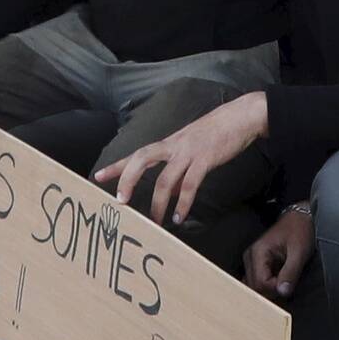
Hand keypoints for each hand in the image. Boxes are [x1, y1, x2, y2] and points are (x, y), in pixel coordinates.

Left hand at [99, 91, 269, 223]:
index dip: (116, 166)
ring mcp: (188, 152)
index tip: (97, 177)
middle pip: (142, 158)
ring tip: (156, 223)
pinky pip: (190, 185)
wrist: (241, 116)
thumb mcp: (191, 146)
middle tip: (120, 201)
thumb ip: (177, 167)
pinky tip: (180, 216)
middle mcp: (173, 146)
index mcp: (168, 143)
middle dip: (128, 179)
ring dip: (158, 203)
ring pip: (165, 179)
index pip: (136, 154)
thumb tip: (170, 191)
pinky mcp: (205, 159)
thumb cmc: (216, 132)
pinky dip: (183, 203)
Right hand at [245, 206, 315, 298]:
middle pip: (254, 287)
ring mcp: (252, 261)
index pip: (259, 283)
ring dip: (269, 290)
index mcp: (258, 252)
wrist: (298, 218)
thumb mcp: (299, 252)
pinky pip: (257, 281)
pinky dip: (267, 286)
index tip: (288, 285)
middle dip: (271, 291)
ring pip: (254, 286)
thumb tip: (283, 292)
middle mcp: (250, 257)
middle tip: (287, 286)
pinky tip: (278, 282)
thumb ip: (291, 272)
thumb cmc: (299, 230)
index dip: (275, 289)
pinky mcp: (257, 264)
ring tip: (283, 283)